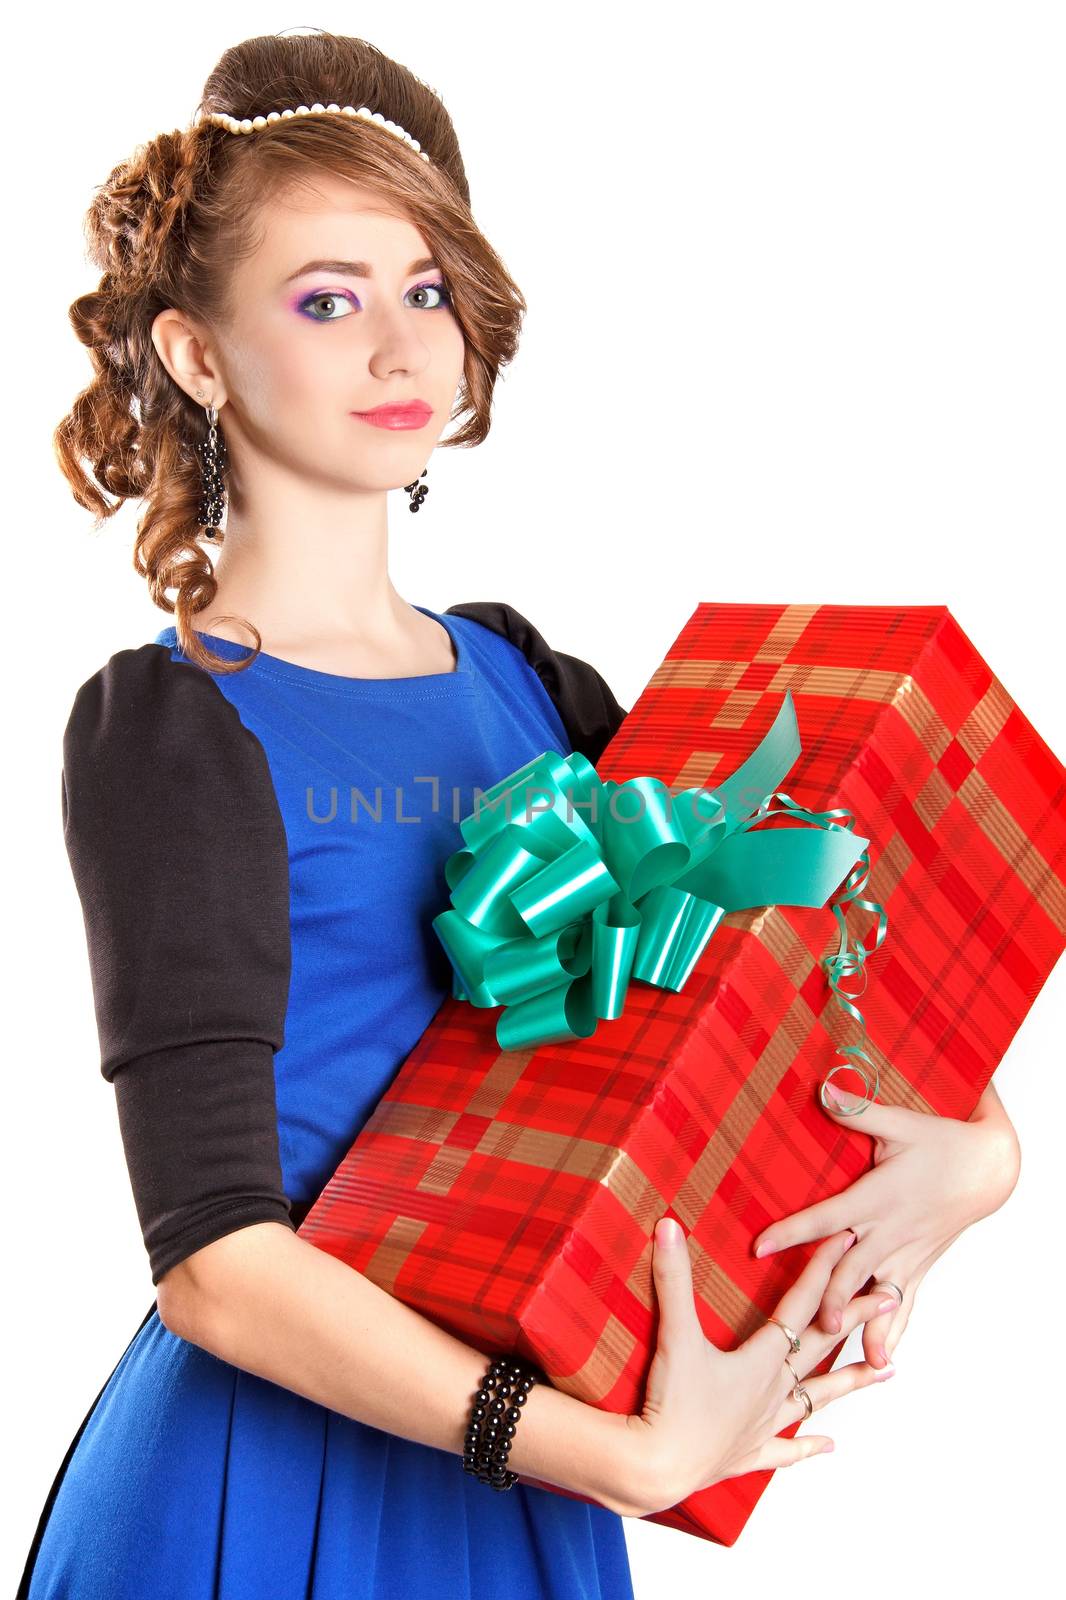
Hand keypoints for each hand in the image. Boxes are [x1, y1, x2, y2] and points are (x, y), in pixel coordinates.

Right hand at [619, 1225, 898, 1518]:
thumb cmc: (672, 1403)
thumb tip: (669, 1226)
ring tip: (886, 1371)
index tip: (848, 1241)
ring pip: (818, 1397)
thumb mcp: (675, 1334)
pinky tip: (829, 1446)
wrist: (660, 1468)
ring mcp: (765, 1424)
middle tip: (893, 1296)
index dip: (822, 1268)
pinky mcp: (748, 1453)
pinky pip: (786, 1450)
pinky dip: (807, 1446)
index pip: (800, 1303)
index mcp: (761, 1359)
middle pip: (824, 1345)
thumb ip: (674, 1278)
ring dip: (852, 1382)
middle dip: (859, 1316)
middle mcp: (773, 1389)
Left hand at [751, 1080, 1020, 1369]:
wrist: (989, 1168)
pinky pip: (904, 1304)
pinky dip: (893, 1331)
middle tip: (809, 1320)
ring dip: (862, 1323)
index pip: (826, 1218)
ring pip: (879, 1295)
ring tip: (847, 1353)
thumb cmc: (942, 1142)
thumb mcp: (900, 1122)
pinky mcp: (919, 1265)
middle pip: (853, 1268)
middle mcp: (889, 1232)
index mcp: (876, 1198)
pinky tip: (881, 1360)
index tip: (760, 1246)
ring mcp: (906, 1254)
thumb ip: (858, 1110)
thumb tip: (823, 1088)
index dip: (793, 1232)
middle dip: (830, 1294)